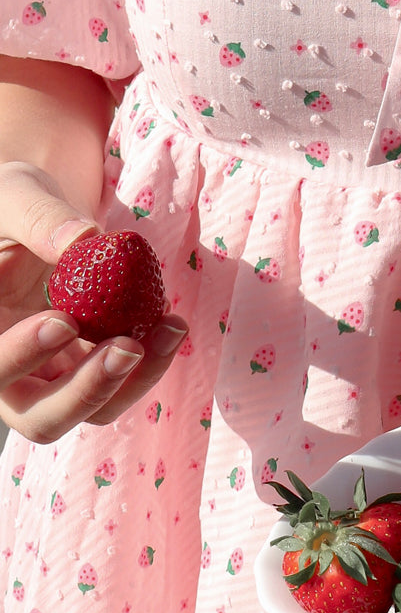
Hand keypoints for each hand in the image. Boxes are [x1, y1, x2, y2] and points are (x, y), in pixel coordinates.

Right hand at [0, 161, 186, 442]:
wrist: (40, 218)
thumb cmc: (14, 203)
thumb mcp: (17, 194)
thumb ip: (39, 217)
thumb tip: (83, 240)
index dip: (24, 353)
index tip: (65, 320)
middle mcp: (11, 373)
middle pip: (42, 418)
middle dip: (87, 391)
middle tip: (127, 347)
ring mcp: (56, 378)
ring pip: (94, 411)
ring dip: (135, 380)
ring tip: (170, 327)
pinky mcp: (94, 367)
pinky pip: (125, 383)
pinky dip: (153, 360)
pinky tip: (172, 321)